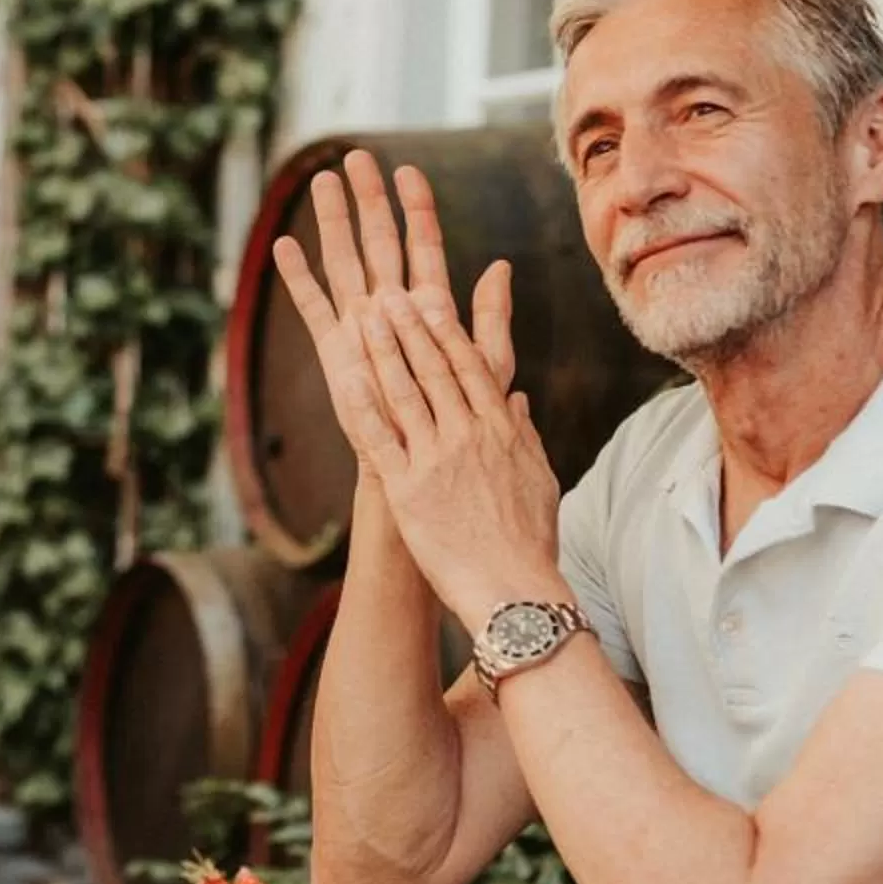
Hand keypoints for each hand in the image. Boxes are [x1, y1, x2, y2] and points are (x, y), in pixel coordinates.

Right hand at [270, 152, 516, 493]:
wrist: (423, 463)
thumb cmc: (459, 420)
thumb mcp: (486, 365)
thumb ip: (491, 317)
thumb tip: (501, 264)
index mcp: (428, 306)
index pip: (421, 244)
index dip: (416, 208)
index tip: (408, 169)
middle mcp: (390, 307)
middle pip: (377, 241)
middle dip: (367, 199)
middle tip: (355, 157)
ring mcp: (360, 325)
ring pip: (344, 261)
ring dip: (332, 223)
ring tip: (320, 182)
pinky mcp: (335, 350)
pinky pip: (314, 306)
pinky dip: (299, 277)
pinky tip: (282, 245)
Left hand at [350, 285, 566, 625]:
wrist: (515, 590)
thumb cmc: (530, 541)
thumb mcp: (538, 477)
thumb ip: (522, 432)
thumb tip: (514, 397)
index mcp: (501, 430)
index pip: (470, 367)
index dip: (446, 329)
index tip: (429, 298)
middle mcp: (468, 435)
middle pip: (434, 369)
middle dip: (408, 326)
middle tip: (387, 293)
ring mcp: (436, 460)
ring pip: (404, 393)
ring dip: (382, 351)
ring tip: (364, 318)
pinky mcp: (407, 489)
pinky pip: (379, 439)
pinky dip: (361, 406)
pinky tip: (344, 378)